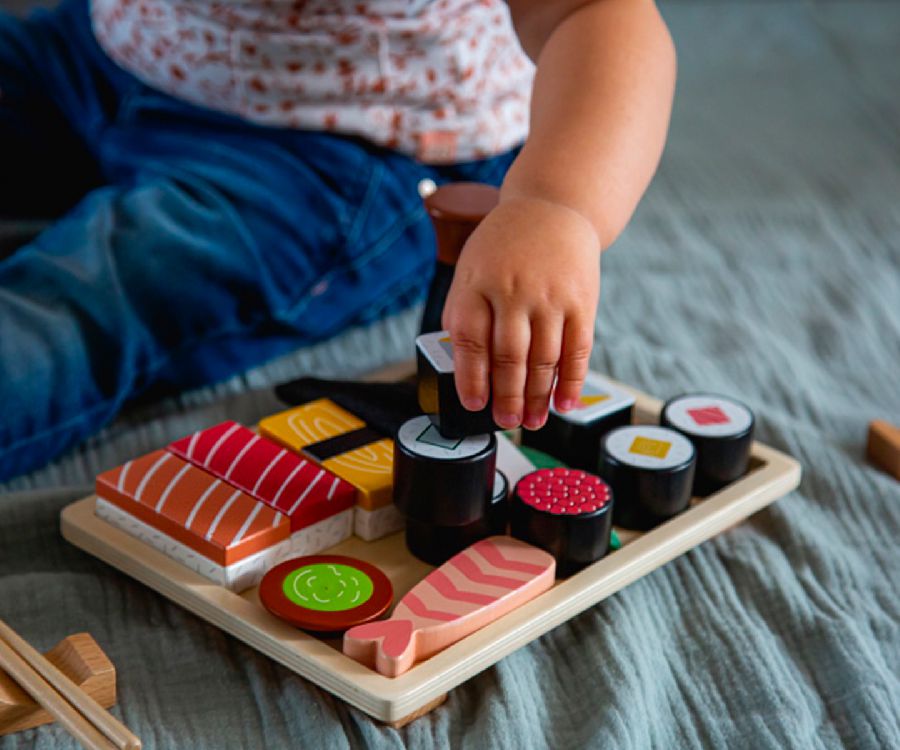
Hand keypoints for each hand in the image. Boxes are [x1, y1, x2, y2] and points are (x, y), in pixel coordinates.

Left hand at [441, 196, 600, 430]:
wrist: (551, 209)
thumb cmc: (504, 248)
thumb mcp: (471, 270)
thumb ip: (465, 315)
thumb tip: (465, 369)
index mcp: (478, 284)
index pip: (470, 339)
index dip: (472, 378)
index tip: (474, 404)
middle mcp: (513, 290)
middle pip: (509, 356)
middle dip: (507, 398)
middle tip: (506, 422)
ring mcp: (550, 296)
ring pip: (544, 359)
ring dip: (537, 397)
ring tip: (532, 420)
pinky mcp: (580, 301)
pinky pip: (577, 350)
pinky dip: (571, 382)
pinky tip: (564, 404)